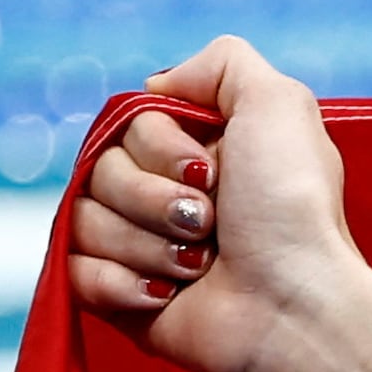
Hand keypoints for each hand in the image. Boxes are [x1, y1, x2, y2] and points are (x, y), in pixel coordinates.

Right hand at [67, 37, 371, 371]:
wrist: (297, 308)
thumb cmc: (294, 211)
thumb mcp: (279, 105)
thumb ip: (225, 62)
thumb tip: (159, 82)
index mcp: (197, 153)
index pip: (124, 126)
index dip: (159, 146)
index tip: (211, 172)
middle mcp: (168, 196)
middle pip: (98, 170)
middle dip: (155, 199)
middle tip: (209, 223)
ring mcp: (143, 247)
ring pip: (83, 220)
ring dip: (148, 243)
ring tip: (202, 264)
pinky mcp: (124, 298)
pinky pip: (75, 271)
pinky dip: (122, 283)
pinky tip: (170, 296)